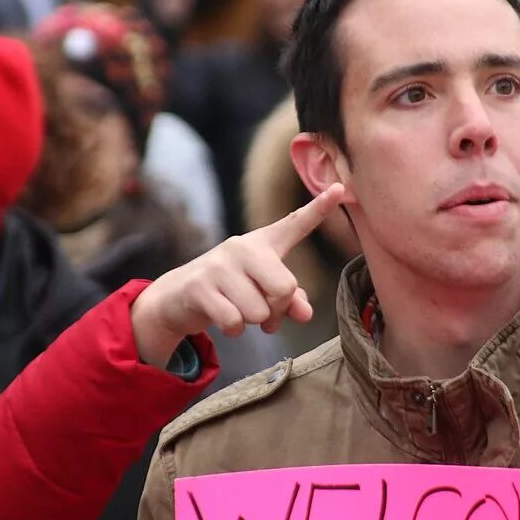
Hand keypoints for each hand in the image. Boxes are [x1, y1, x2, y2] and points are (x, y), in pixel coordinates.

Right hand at [131, 184, 345, 366]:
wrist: (178, 297)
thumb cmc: (231, 291)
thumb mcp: (263, 292)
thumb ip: (290, 301)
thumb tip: (305, 313)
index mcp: (264, 243)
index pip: (295, 223)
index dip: (319, 208)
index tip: (340, 189)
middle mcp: (243, 247)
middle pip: (285, 287)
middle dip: (278, 310)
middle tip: (265, 314)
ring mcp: (219, 265)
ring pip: (258, 311)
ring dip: (252, 322)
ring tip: (239, 311)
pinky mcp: (200, 286)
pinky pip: (234, 321)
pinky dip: (234, 330)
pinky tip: (224, 319)